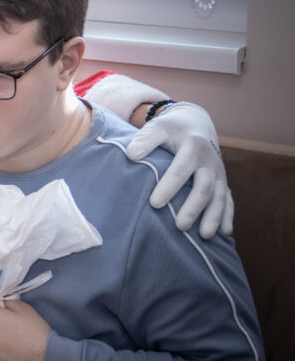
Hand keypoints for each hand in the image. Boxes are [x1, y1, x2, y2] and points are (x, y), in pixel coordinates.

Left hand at [126, 102, 233, 238]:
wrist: (196, 124)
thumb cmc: (172, 129)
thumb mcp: (158, 127)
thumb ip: (145, 139)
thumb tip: (132, 154)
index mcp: (193, 147)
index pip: (181, 169)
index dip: (169, 186)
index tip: (154, 203)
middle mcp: (210, 162)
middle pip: (204, 188)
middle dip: (193, 208)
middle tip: (179, 227)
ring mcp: (219, 173)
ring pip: (219, 197)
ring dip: (214, 216)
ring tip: (204, 236)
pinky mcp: (222, 182)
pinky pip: (229, 200)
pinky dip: (228, 216)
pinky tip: (225, 234)